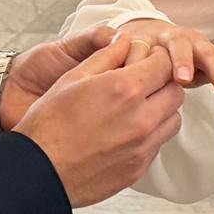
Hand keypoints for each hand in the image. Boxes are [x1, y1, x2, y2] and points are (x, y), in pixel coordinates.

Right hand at [13, 34, 192, 207]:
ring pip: (172, 119)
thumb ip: (105, 56)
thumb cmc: (48, 124)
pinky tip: (123, 132)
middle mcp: (141, 118)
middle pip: (176, 91)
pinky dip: (150, 134)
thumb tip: (125, 40)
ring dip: (160, 109)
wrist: (37, 173)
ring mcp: (142, 146)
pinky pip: (158, 143)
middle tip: (142, 84)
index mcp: (125, 89)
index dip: (156, 58)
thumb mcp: (72, 78)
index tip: (145, 61)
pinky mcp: (138, 167)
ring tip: (134, 109)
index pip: (165, 63)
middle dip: (162, 83)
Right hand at [115, 19, 213, 90]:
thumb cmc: (175, 58)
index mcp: (191, 42)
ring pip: (145, 49)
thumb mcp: (197, 62)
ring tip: (143, 86)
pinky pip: (119, 57)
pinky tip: (116, 90)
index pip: (207, 54)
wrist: (139, 36)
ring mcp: (143, 40)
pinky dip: (118, 70)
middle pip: (178, 45)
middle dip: (182, 61)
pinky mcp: (120, 45)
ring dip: (145, 64)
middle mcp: (168, 37)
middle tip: (183, 78)